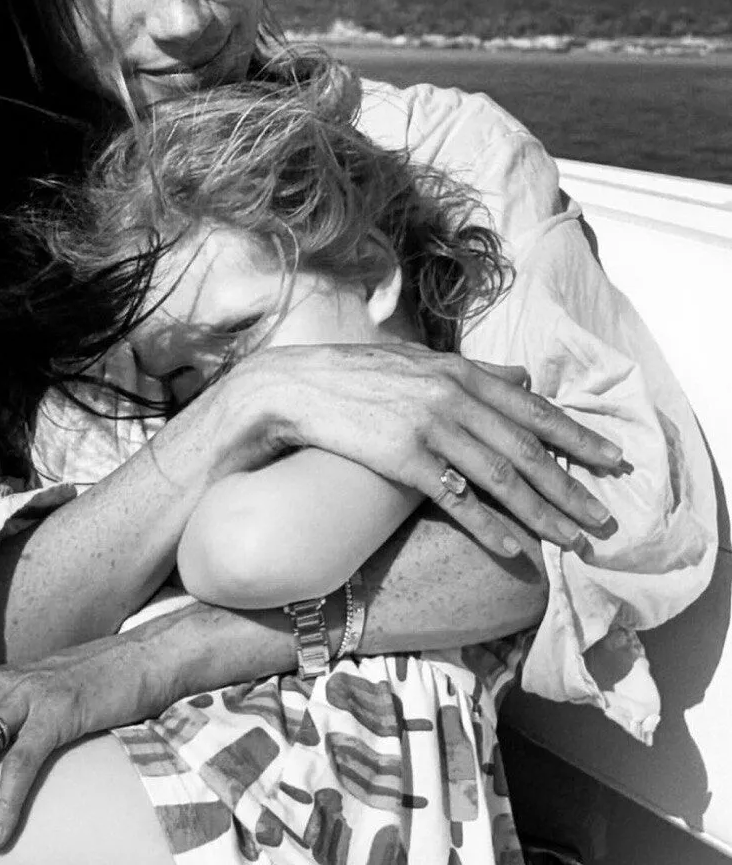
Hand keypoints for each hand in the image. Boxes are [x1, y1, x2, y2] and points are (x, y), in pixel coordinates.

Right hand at [227, 342, 624, 557]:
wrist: (296, 387)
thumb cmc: (359, 375)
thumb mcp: (420, 362)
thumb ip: (475, 371)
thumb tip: (523, 376)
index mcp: (460, 372)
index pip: (534, 409)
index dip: (578, 438)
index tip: (613, 461)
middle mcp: (452, 396)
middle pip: (527, 448)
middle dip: (573, 486)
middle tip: (607, 518)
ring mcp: (429, 427)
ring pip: (502, 477)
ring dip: (544, 513)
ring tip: (575, 540)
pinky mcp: (403, 459)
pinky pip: (456, 499)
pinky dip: (488, 526)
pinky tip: (513, 548)